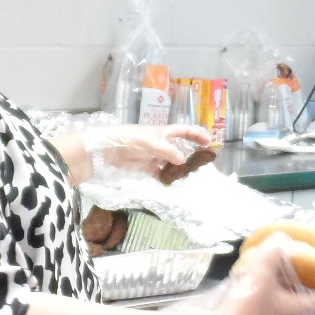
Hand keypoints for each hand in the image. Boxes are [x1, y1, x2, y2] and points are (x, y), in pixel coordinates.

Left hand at [86, 124, 211, 178]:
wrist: (105, 150)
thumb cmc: (128, 140)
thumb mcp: (150, 143)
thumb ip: (168, 151)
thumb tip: (183, 160)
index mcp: (162, 132)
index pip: (183, 131)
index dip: (197, 135)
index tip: (210, 142)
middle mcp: (159, 143)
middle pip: (179, 148)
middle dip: (191, 155)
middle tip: (201, 166)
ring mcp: (153, 156)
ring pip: (171, 162)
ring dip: (180, 169)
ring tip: (189, 176)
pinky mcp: (145, 167)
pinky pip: (160, 173)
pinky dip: (167, 177)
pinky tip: (173, 183)